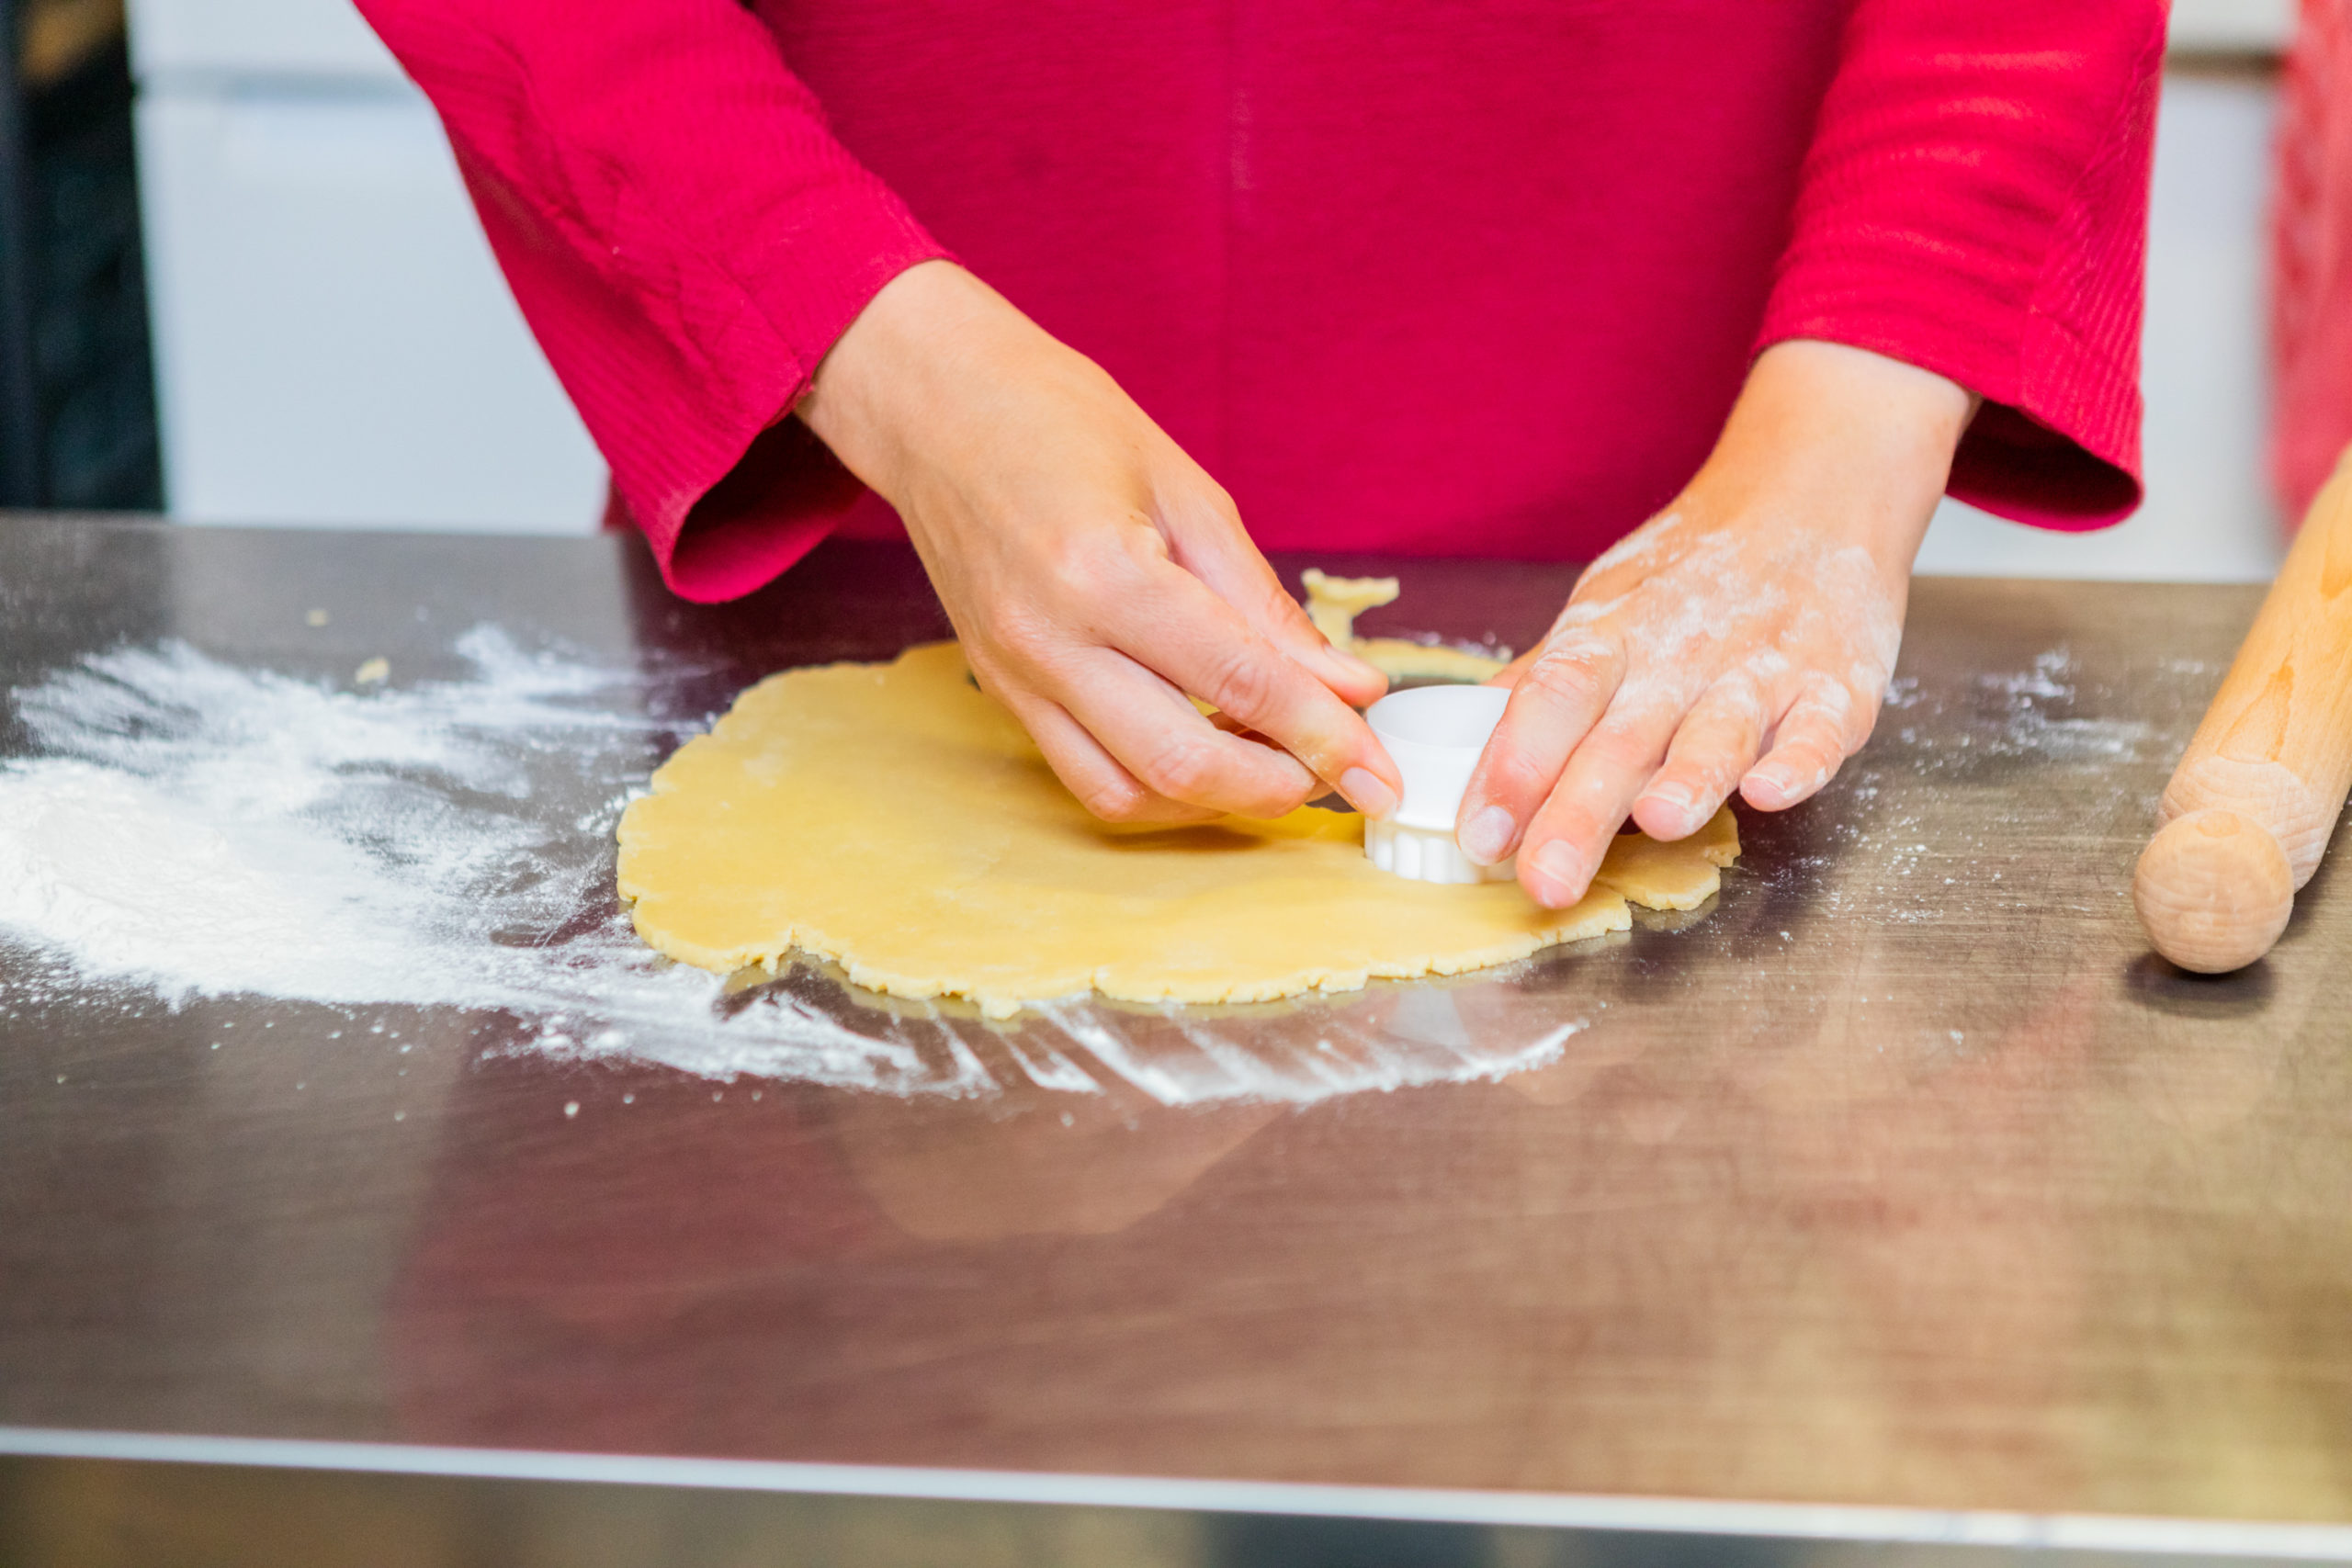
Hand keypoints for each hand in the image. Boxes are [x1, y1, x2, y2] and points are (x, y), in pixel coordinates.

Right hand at [797, 261, 1398, 823]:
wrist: (935, 405)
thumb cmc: (1059, 421)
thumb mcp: (1187, 493)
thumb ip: (1265, 607)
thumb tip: (1348, 689)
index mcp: (1104, 570)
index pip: (1239, 682)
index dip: (1326, 736)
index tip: (1381, 771)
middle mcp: (1051, 639)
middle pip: (1184, 763)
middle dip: (1281, 787)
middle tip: (1341, 776)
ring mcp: (1015, 676)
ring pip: (1129, 793)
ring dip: (1216, 800)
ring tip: (1275, 762)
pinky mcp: (1001, 692)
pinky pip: (1086, 776)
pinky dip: (1158, 786)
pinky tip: (1207, 752)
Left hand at [1457, 340, 1978, 906]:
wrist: (1812, 494)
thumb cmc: (1694, 570)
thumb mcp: (1606, 607)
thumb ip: (1545, 679)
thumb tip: (1464, 735)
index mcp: (1611, 635)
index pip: (1553, 697)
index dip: (1514, 765)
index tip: (1481, 836)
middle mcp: (1680, 655)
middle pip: (1621, 738)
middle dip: (1579, 813)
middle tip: (1545, 880)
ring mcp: (1762, 670)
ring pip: (1718, 735)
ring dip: (1688, 780)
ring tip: (1656, 824)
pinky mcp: (1837, 685)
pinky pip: (1818, 729)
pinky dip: (1797, 761)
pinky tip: (1770, 792)